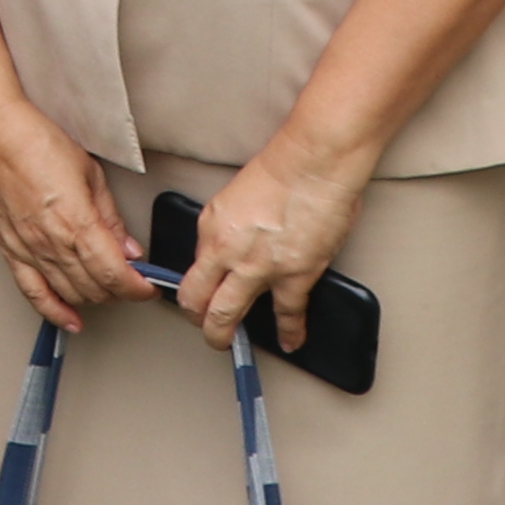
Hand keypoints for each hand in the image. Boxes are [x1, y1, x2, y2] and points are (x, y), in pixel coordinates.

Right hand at [0, 98, 138, 328]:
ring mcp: (29, 250)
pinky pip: (34, 293)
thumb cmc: (35, 142)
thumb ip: (110, 216)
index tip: (147, 285)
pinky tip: (70, 319)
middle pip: (95, 288)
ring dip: (95, 297)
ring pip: (71, 293)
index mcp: (76, 222)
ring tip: (107, 286)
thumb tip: (128, 246)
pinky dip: (55, 311)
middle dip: (120, 290)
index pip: (115, 273)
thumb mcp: (89, 172)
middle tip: (132, 279)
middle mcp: (51, 243)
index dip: (137, 287)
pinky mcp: (10, 251)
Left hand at [180, 138, 372, 356]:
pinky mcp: (294, 276)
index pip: (190, 271)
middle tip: (203, 327)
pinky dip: (289, 332)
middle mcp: (227, 251)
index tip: (194, 299)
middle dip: (197, 320)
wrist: (315, 163)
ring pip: (226, 315)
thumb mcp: (232, 199)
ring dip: (223, 334)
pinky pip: (288, 314)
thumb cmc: (282, 169)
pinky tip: (289, 341)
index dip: (190, 291)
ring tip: (226, 342)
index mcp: (211, 228)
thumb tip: (227, 252)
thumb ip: (226, 230)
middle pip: (197, 301)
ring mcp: (259, 268)